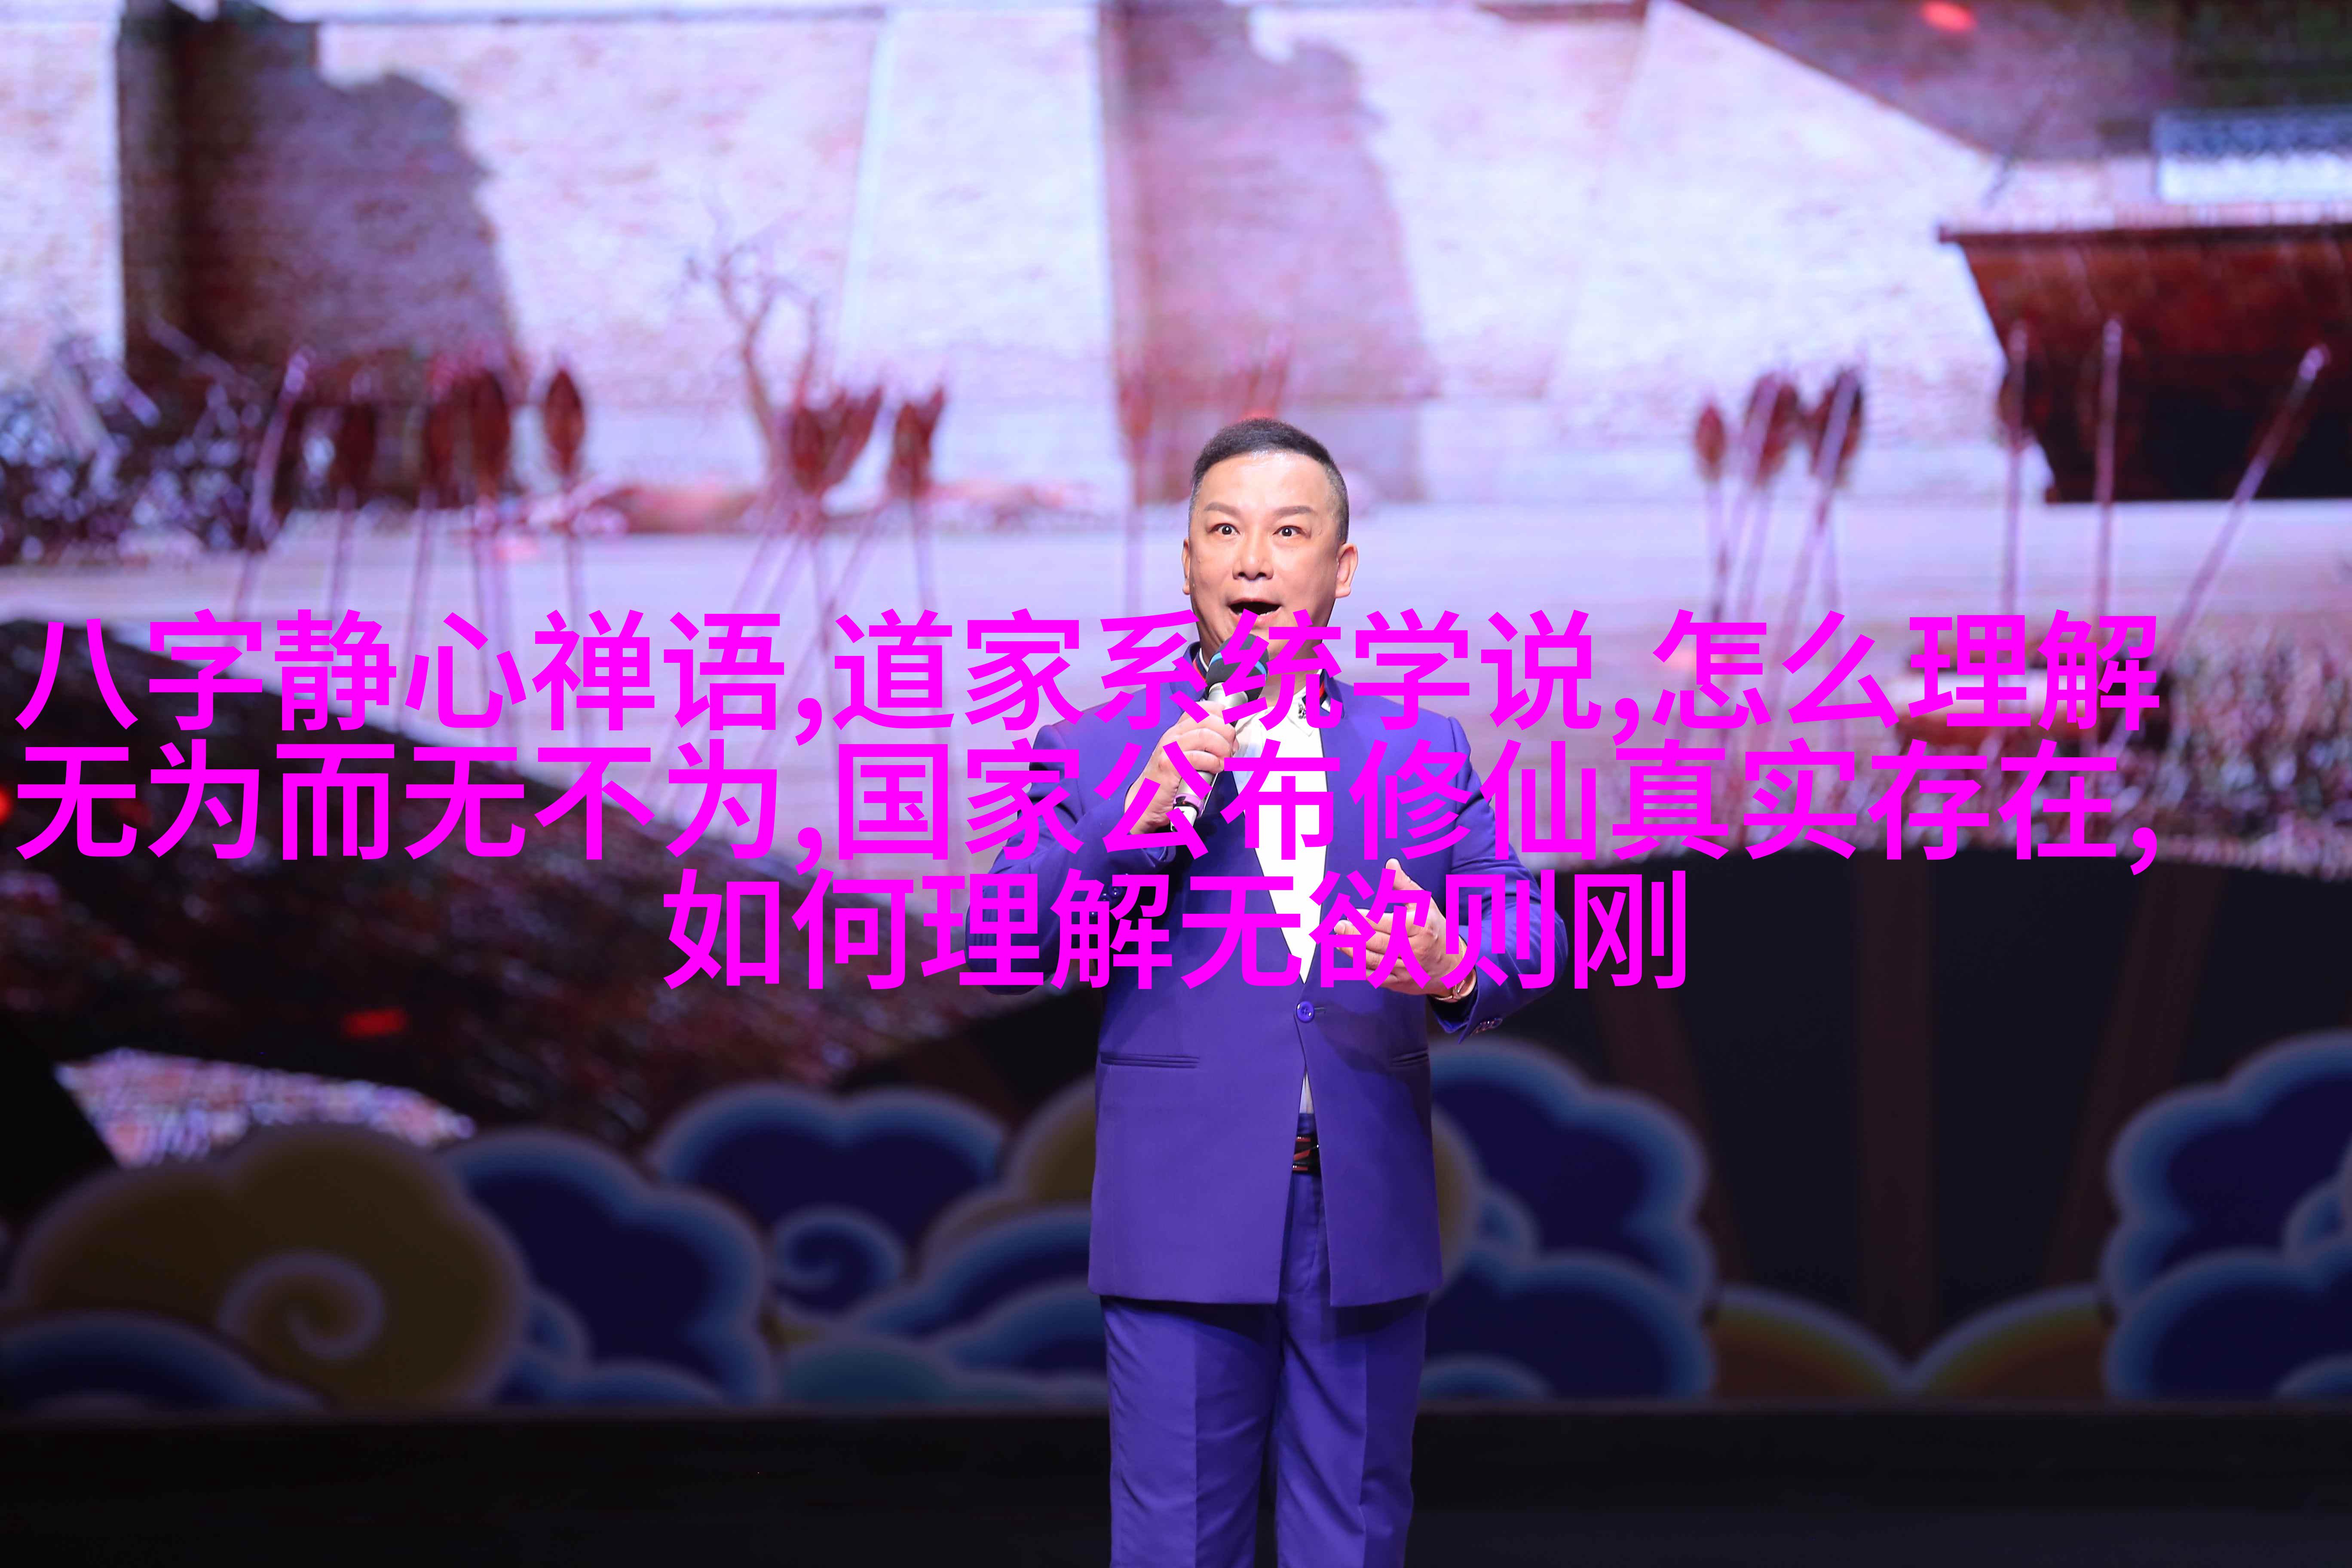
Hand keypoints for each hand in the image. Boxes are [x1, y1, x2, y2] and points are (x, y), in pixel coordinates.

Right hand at [1128, 713, 1238, 832]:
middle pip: (1207, 719)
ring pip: (1205, 735)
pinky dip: (1213, 762)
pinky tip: (1215, 769)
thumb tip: (1230, 741)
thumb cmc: (1168, 782)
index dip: (1222, 715)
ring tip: (1224, 761)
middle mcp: (1173, 735)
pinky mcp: (1169, 765)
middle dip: (1227, 732)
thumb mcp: (1186, 756)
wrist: (1145, 800)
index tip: (1230, 730)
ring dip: (1222, 748)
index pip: (1202, 708)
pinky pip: (1197, 757)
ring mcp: (1169, 748)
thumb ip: (1204, 746)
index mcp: (1178, 731)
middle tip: (1230, 749)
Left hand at [1334, 859, 1468, 997]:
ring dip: (1353, 950)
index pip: (1387, 923)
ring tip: (1338, 940)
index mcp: (1420, 927)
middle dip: (1355, 934)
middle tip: (1339, 925)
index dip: (1366, 919)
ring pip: (1375, 960)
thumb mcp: (1424, 904)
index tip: (1350, 912)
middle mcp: (1414, 950)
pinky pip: (1377, 976)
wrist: (1452, 966)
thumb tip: (1390, 863)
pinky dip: (1362, 967)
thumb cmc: (1434, 929)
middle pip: (1378, 942)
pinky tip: (1351, 956)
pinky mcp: (1400, 983)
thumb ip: (1403, 885)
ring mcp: (1407, 969)